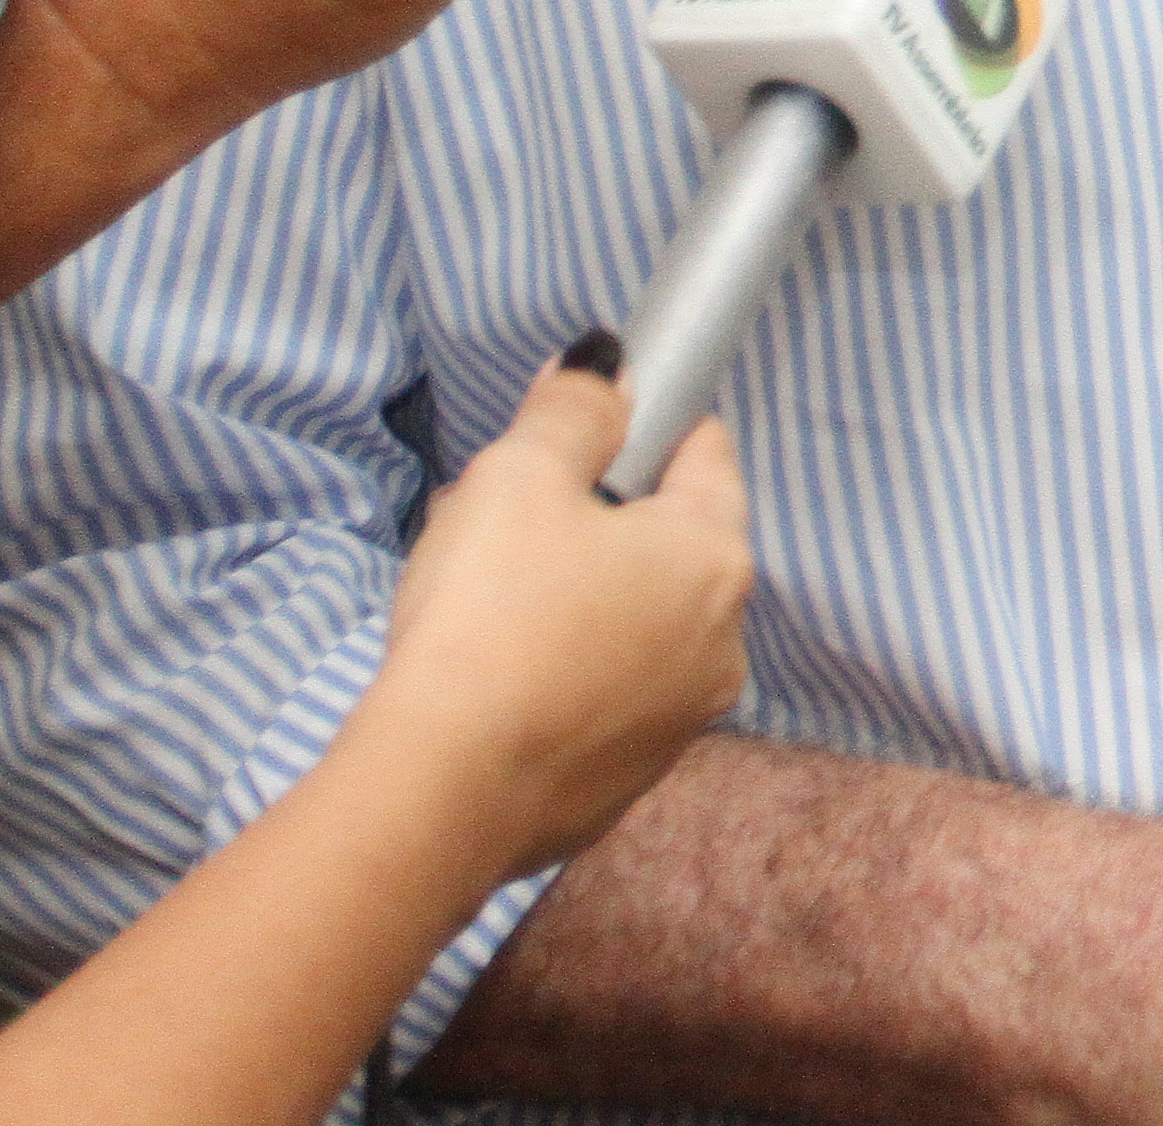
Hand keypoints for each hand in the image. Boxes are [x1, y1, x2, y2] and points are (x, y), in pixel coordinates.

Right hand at [360, 354, 752, 878]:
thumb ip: (574, 412)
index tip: (583, 429)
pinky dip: (561, 676)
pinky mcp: (627, 784)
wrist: (440, 794)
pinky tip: (494, 676)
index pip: (705, 453)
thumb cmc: (488, 619)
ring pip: (635, 625)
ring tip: (484, 600)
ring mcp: (680, 722)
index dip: (645, 426)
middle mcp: (722, 642)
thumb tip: (606, 368)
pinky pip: (600, 699)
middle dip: (595, 519)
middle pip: (669, 545)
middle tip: (505, 520)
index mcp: (714, 556)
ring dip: (576, 598)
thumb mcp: (519, 478)